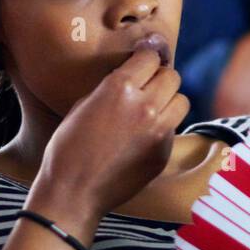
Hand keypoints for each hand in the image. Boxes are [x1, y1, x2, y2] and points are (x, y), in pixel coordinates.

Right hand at [29, 40, 189, 228]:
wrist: (73, 192)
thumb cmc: (68, 147)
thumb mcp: (83, 105)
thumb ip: (113, 87)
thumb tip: (133, 77)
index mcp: (119, 88)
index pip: (150, 57)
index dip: (146, 58)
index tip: (144, 61)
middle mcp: (144, 105)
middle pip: (172, 76)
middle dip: (160, 78)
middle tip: (148, 87)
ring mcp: (158, 130)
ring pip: (181, 101)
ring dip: (169, 101)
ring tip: (152, 110)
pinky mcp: (164, 151)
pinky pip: (174, 128)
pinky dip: (164, 128)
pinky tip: (144, 137)